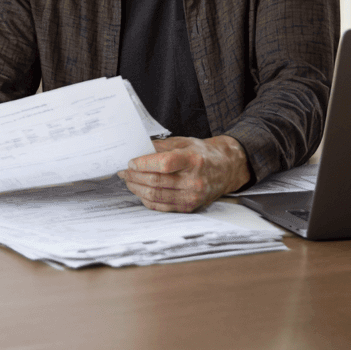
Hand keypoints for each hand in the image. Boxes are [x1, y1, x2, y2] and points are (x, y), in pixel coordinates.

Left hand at [118, 135, 250, 211]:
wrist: (226, 169)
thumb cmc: (202, 153)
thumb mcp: (183, 142)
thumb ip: (160, 147)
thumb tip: (137, 152)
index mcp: (192, 160)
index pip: (164, 164)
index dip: (144, 164)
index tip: (131, 162)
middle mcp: (193, 180)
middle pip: (157, 181)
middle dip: (135, 177)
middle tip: (124, 172)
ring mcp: (192, 196)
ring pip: (156, 196)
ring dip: (138, 189)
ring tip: (129, 182)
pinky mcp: (190, 207)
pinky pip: (162, 206)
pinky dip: (147, 199)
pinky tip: (140, 192)